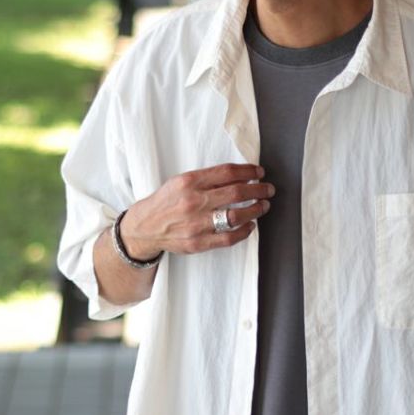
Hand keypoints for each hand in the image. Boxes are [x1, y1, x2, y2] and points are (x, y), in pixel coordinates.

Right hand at [120, 163, 275, 258]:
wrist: (145, 227)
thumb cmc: (166, 202)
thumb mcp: (180, 181)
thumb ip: (206, 178)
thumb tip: (239, 175)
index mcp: (189, 182)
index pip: (227, 172)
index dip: (248, 171)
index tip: (259, 172)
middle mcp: (193, 202)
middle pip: (236, 192)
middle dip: (258, 189)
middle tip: (268, 189)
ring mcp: (196, 224)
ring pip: (236, 215)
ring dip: (255, 209)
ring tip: (263, 205)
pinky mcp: (198, 243)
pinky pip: (229, 237)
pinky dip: (244, 231)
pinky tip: (250, 224)